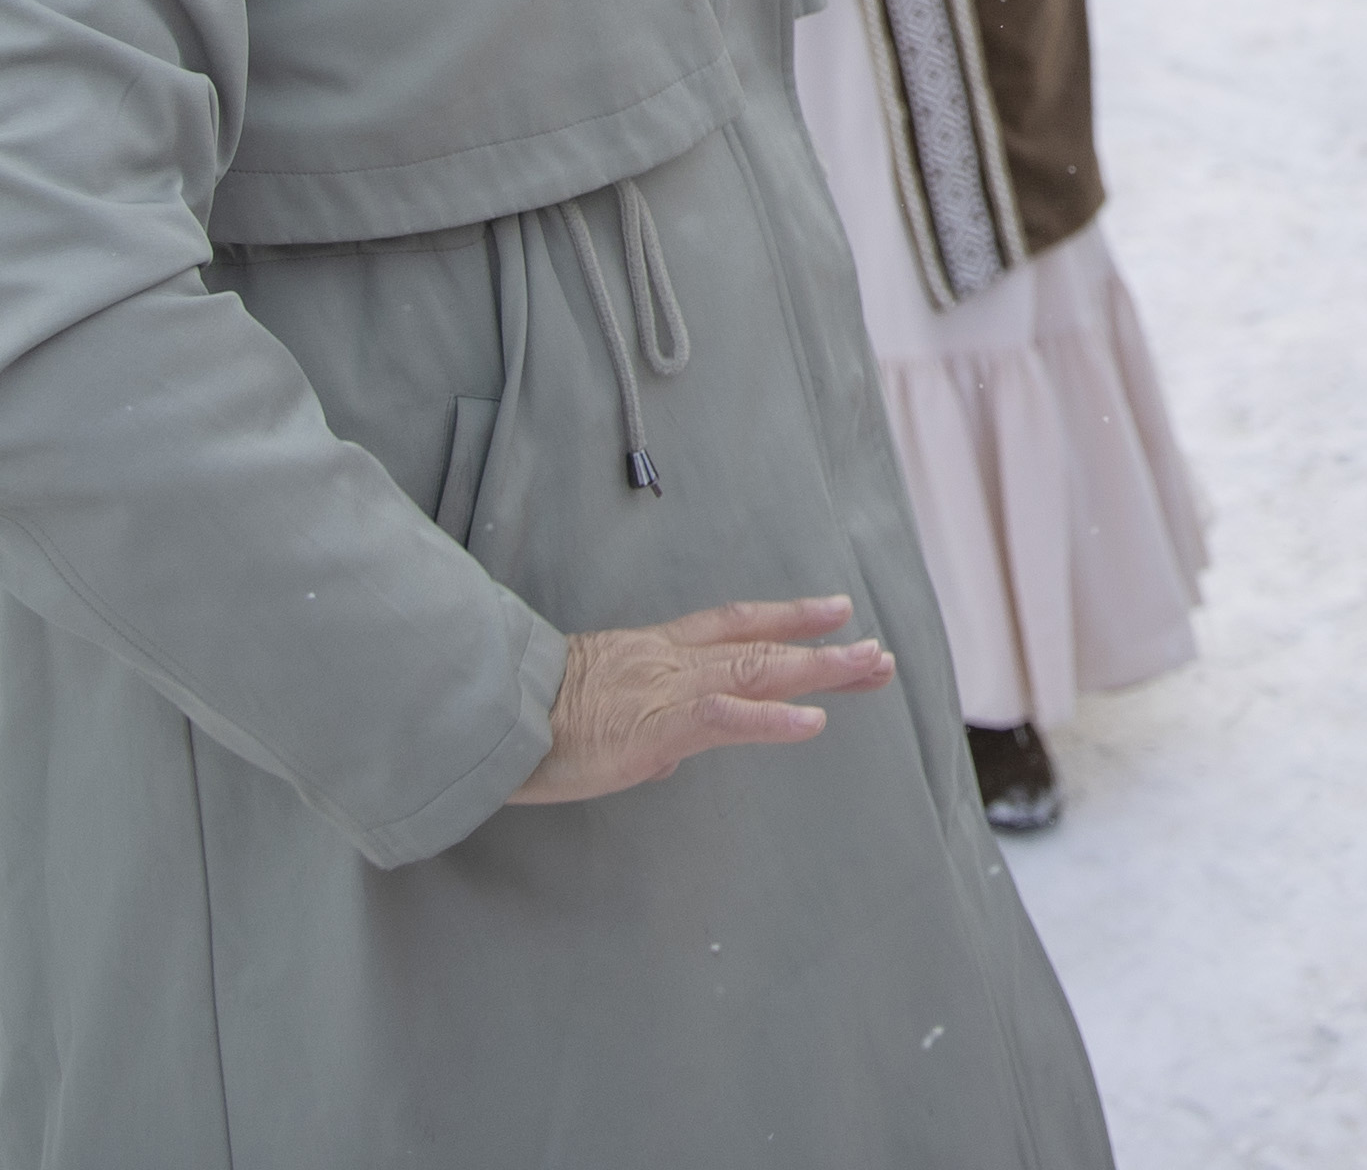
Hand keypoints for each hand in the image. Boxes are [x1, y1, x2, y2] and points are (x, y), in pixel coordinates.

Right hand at [509, 598, 894, 803]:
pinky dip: (774, 717)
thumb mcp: (592, 715)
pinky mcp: (657, 724)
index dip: (785, 617)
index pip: (731, 625)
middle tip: (878, 651)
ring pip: (759, 670)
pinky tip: (814, 721)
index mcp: (652, 655)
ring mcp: (667, 688)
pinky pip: (727, 716)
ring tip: (872, 666)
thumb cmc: (529, 720)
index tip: (833, 610)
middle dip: (823, 648)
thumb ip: (639, 729)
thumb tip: (668, 757)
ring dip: (821, 670)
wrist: (488, 715)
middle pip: (761, 645)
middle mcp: (669, 661)